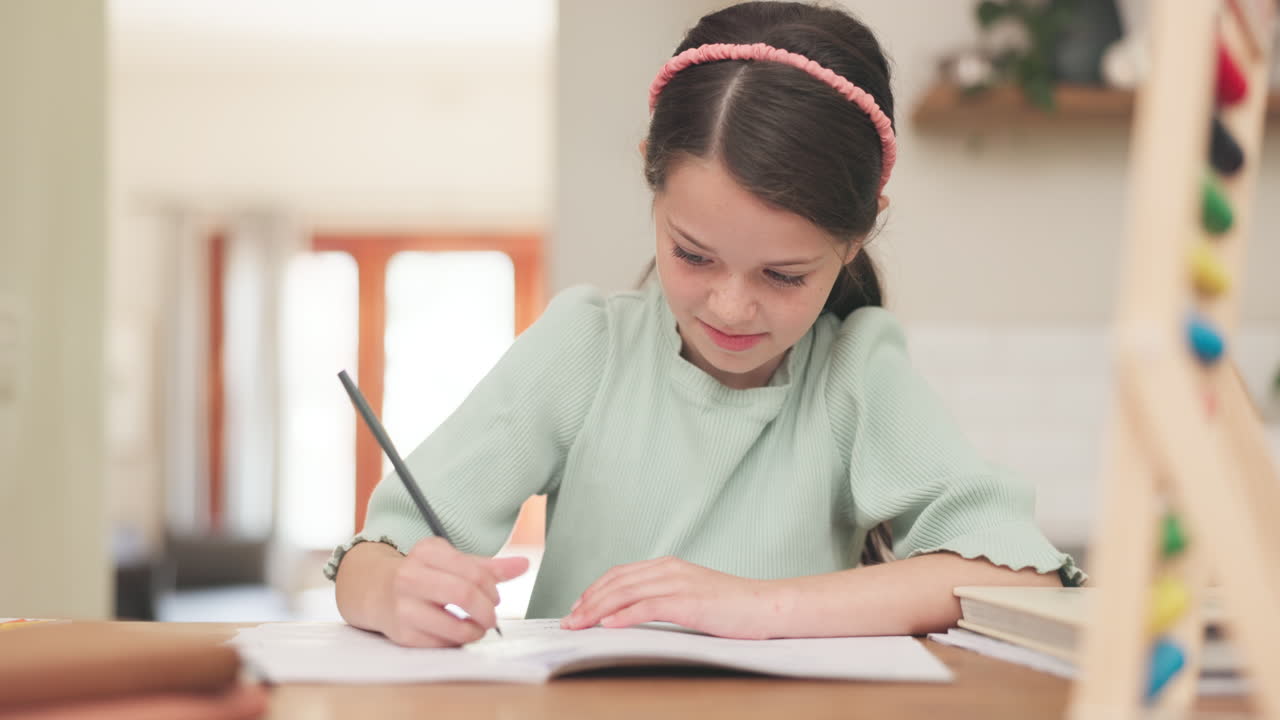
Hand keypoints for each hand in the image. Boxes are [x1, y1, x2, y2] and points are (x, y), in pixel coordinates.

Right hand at [380, 537, 528, 647]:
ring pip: (453, 626)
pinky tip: (456, 634)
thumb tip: (524, 564)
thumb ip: (488, 566)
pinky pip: (440, 643)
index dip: (492, 589)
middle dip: (487, 611)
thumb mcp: (450, 561)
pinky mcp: (401, 633)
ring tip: (477, 628)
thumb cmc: (423, 574)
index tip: (495, 598)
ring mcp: (403, 606)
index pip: (473, 571)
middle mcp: (410, 576)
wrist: (375, 590)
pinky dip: (456, 641)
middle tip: (491, 617)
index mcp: (427, 552)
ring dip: (475, 631)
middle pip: (464, 595)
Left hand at [559, 556, 783, 639]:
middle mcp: (669, 569)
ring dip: (597, 610)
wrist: (766, 606)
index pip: (620, 574)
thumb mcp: (692, 596)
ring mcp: (679, 584)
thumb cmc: (733, 608)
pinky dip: (624, 615)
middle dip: (588, 601)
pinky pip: (648, 607)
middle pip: (617, 582)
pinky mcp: (688, 602)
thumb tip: (631, 614)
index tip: (577, 607)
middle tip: (568, 619)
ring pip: (626, 593)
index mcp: (669, 566)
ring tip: (579, 624)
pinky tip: (608, 626)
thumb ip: (664, 599)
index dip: (594, 590)